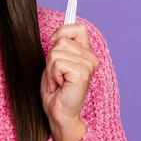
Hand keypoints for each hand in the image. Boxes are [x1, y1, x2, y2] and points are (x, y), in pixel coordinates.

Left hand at [41, 23, 98, 140]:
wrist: (58, 112)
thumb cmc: (56, 90)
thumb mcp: (55, 63)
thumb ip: (60, 48)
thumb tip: (55, 35)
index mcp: (86, 54)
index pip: (79, 28)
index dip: (63, 31)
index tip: (53, 42)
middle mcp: (90, 58)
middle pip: (61, 40)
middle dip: (50, 59)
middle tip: (56, 76)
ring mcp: (88, 65)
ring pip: (56, 52)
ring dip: (50, 69)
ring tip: (57, 82)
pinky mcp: (82, 73)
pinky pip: (57, 62)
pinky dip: (52, 75)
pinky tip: (59, 85)